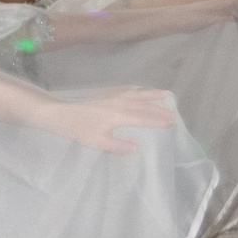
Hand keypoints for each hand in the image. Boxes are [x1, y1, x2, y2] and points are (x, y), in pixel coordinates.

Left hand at [50, 87, 175, 154]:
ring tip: (167, 95)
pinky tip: (144, 90)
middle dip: (161, 110)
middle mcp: (120, 103)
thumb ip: (118, 146)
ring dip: (154, 95)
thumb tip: (138, 148)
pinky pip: (129, 89)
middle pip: (145, 105)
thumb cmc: (79, 129)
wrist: (62, 113)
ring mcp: (115, 95)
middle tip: (175, 115)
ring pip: (139, 94)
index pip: (144, 119)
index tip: (171, 124)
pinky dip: (140, 89)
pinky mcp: (109, 93)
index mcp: (119, 115)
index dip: (158, 121)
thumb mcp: (97, 142)